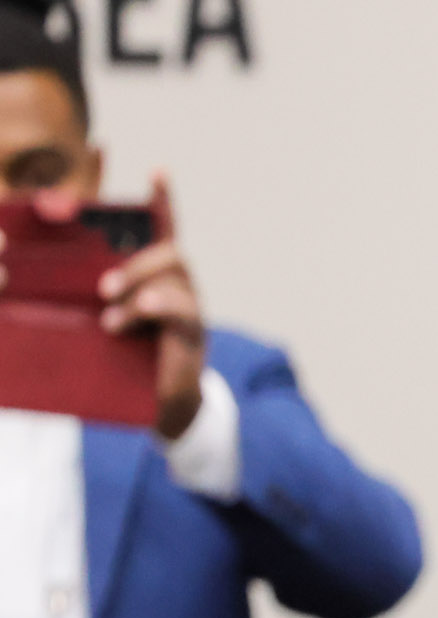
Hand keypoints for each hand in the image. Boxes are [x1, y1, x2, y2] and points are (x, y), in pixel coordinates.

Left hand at [78, 177, 206, 440]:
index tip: (159, 171)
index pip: (160, 228)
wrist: (150, 404)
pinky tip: (123, 323)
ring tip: (109, 312)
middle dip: (135, 260)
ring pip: (175, 273)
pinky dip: (153, 308)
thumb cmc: (117, 356)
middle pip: (167, 248)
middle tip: (101, 286)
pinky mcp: (193, 332)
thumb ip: (72, 290)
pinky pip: (182, 309)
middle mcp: (176, 283)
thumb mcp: (91, 315)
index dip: (162, 200)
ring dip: (140, 283)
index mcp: (149, 274)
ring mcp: (189, 306)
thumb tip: (22, 258)